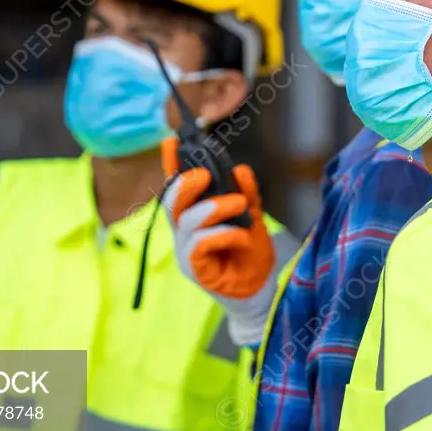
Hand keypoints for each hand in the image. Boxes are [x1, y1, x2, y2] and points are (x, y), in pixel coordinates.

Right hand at [161, 138, 275, 299]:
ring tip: (239, 205)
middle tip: (206, 175)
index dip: (171, 165)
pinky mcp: (195, 270)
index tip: (170, 141)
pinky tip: (240, 237)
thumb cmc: (251, 255)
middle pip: (170, 203)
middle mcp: (184, 233)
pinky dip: (222, 235)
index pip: (177, 188)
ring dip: (213, 209)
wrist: (261, 290)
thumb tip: (239, 170)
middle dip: (185, 184)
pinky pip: (200, 245)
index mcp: (193, 217)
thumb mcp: (252, 219)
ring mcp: (186, 252)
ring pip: (187, 222)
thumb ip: (246, 195)